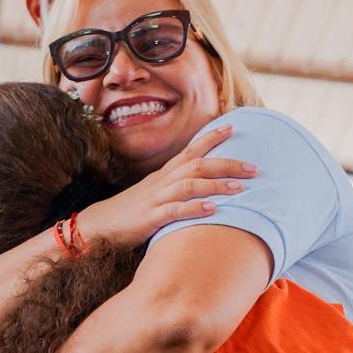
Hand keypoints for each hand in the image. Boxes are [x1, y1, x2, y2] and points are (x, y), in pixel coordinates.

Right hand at [77, 124, 252, 247]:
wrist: (98, 225)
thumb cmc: (130, 212)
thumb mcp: (155, 195)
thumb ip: (176, 190)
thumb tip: (201, 188)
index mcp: (164, 175)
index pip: (190, 150)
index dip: (212, 138)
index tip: (234, 126)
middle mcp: (162, 182)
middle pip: (197, 164)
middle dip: (227, 164)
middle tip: (254, 167)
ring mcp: (156, 198)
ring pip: (189, 185)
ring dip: (216, 185)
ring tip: (240, 189)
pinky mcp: (150, 217)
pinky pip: (175, 211)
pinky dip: (195, 209)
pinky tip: (213, 210)